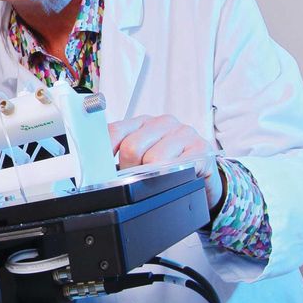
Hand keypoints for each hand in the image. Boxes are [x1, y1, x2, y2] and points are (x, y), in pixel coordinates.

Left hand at [109, 114, 223, 209]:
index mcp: (142, 122)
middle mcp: (163, 122)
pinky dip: (172, 177)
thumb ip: (120, 157)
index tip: (99, 171)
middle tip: (137, 180)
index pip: (114, 132)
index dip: (103, 154)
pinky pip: (178, 166)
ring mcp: (184, 133)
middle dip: (129, 170)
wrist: (203, 176)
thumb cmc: (167, 166)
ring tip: (158, 180)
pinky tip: (174, 178)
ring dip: (151, 178)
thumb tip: (99, 171)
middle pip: (132, 147)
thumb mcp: (141, 158)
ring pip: (153, 159)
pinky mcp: (202, 148)